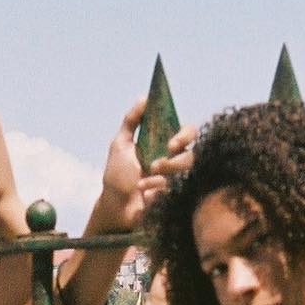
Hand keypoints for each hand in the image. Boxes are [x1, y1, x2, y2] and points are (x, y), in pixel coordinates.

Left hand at [98, 96, 195, 229]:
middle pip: (190, 156)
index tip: (172, 144)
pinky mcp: (175, 199)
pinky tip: (144, 197)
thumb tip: (145, 98)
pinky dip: (155, 194)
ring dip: (161, 179)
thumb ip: (131, 121)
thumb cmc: (117, 176)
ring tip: (142, 185)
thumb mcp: (120, 145)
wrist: (114, 207)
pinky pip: (174, 194)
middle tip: (155, 166)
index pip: (188, 133)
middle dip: (172, 163)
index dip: (185, 136)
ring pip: (184, 176)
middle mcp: (174, 162)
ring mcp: (177, 182)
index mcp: (165, 145)